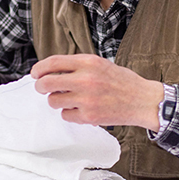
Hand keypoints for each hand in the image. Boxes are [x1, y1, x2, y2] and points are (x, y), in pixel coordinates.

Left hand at [31, 54, 164, 130]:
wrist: (142, 100)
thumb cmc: (122, 81)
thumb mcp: (100, 64)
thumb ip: (78, 66)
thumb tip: (51, 71)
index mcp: (88, 62)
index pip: (53, 62)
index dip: (39, 68)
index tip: (35, 73)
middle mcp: (86, 80)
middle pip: (47, 83)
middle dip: (40, 86)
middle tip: (42, 88)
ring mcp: (86, 99)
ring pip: (53, 101)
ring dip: (56, 100)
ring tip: (67, 99)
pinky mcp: (89, 116)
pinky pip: (66, 115)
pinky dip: (69, 113)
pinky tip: (80, 109)